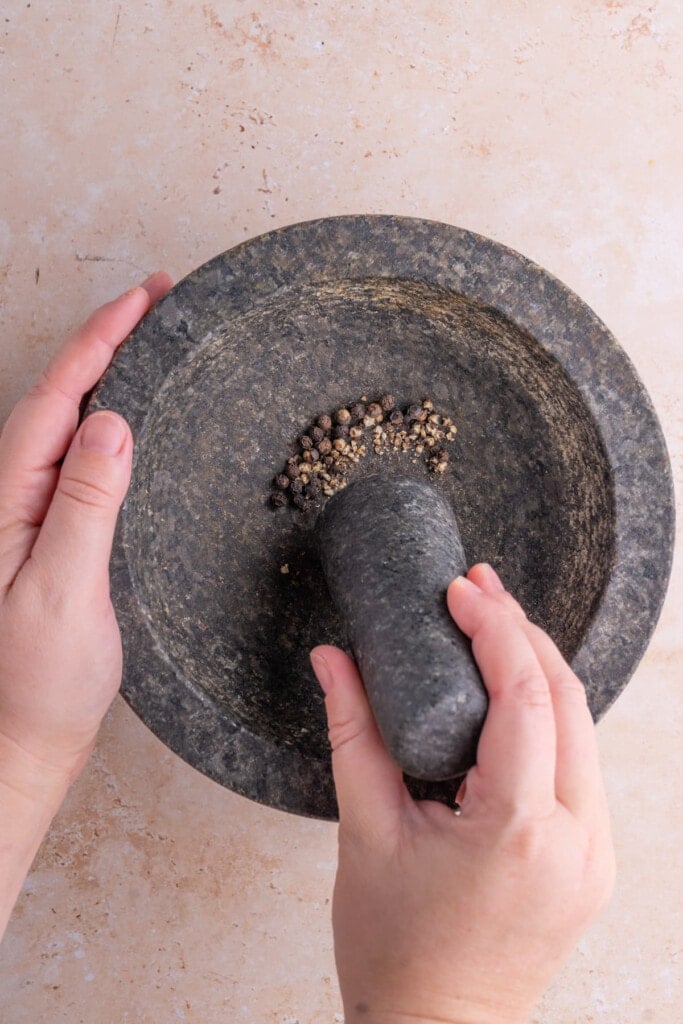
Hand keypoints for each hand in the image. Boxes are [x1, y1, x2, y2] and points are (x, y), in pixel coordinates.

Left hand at [0, 273, 171, 936]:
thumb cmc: (34, 683)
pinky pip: (75, 458)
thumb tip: (112, 423)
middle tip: (157, 299)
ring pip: (64, 421)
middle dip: (105, 338)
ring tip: (149, 338)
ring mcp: (27, 515)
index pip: (58, 398)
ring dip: (105, 371)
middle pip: (57, 395)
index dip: (102, 340)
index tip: (147, 298)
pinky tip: (131, 418)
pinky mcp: (47, 534)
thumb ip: (84, 506)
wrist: (16, 742)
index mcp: (8, 501)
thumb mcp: (63, 595)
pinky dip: (106, 419)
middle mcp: (11, 498)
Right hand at [310, 563, 614, 1023]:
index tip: (461, 592)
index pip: (526, 697)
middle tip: (479, 590)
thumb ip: (352, 733)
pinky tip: (516, 692)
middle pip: (568, 701)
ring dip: (541, 670)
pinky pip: (581, 765)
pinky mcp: (592, 862)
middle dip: (523, 633)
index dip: (495, 630)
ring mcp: (594, 856)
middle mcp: (574, 841)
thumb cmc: (395, 949)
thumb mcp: (365, 831)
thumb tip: (333, 659)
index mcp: (516, 832)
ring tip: (494, 626)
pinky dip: (550, 717)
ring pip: (584, 730)